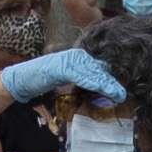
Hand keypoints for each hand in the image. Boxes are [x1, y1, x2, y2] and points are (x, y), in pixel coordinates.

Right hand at [3, 46, 125, 105]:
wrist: (25, 79)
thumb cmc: (47, 83)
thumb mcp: (71, 84)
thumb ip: (85, 84)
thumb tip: (103, 93)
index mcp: (82, 60)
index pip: (102, 69)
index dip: (114, 79)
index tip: (125, 89)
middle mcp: (78, 57)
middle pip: (100, 70)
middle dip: (114, 82)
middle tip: (125, 94)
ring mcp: (70, 60)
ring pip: (92, 72)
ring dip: (107, 84)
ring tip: (119, 94)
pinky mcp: (61, 66)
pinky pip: (79, 75)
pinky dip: (90, 81)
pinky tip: (101, 88)